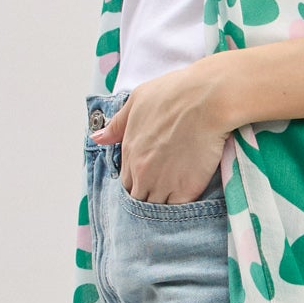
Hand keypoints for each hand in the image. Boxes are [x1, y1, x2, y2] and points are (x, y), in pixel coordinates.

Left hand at [88, 60, 231, 202]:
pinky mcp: (186, 190)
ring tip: (173, 198)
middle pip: (138, 197)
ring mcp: (163, 183)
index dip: (136, 181)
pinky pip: (177, 209)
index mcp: (129, 151)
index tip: (147, 178)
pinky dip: (180, 208)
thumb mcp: (137, 100)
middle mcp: (142, 171)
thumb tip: (97, 139)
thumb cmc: (175, 93)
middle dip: (146, 196)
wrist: (207, 100)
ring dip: (162, 204)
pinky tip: (186, 202)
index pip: (125, 181)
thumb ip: (117, 124)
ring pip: (156, 207)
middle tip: (161, 190)